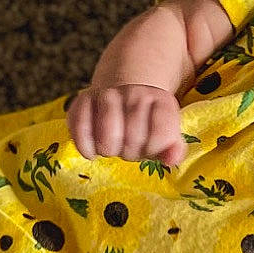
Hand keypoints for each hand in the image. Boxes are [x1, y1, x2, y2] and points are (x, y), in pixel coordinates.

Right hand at [67, 83, 188, 165]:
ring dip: (108, 150)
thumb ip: (173, 149)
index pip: (161, 134)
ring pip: (107, 136)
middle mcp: (136, 93)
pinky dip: (85, 147)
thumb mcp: (165, 136)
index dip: (153, 150)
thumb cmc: (145, 125)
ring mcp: (108, 94)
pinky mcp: (84, 98)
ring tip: (112, 147)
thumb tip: (171, 159)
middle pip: (133, 138)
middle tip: (128, 147)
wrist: (122, 94)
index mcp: (162, 101)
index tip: (148, 148)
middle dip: (130, 152)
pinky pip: (81, 128)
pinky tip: (92, 151)